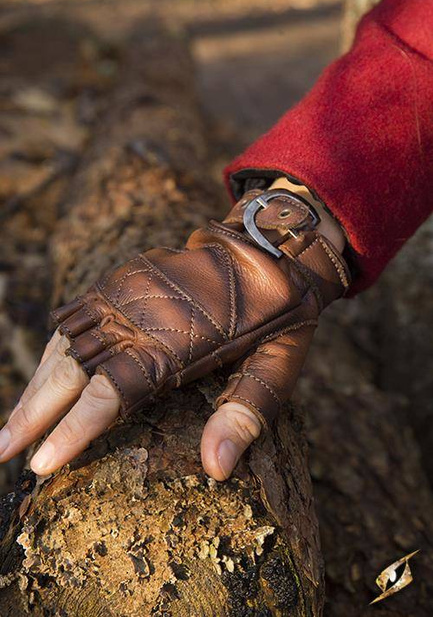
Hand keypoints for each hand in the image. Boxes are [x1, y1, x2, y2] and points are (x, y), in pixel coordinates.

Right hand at [0, 188, 348, 479]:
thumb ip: (245, 413)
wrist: (266, 248)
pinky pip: (75, 315)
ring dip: (36, 386)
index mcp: (171, 345)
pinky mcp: (122, 279)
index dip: (73, 430)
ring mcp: (124, 294)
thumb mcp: (276, 366)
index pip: (110, 394)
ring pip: (65, 344)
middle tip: (2, 450)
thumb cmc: (274, 315)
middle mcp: (137, 319)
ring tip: (11, 425)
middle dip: (33, 413)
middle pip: (72, 371)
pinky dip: (54, 349)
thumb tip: (217, 469)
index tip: (40, 462)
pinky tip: (42, 375)